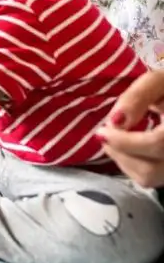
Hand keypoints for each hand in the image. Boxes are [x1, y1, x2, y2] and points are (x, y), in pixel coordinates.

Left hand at [97, 70, 163, 187]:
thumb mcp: (158, 82)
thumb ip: (138, 97)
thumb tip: (115, 121)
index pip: (157, 144)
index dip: (125, 141)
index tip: (103, 130)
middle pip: (151, 169)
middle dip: (120, 152)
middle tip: (106, 133)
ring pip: (149, 178)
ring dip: (123, 159)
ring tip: (116, 138)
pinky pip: (151, 180)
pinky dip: (132, 165)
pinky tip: (129, 147)